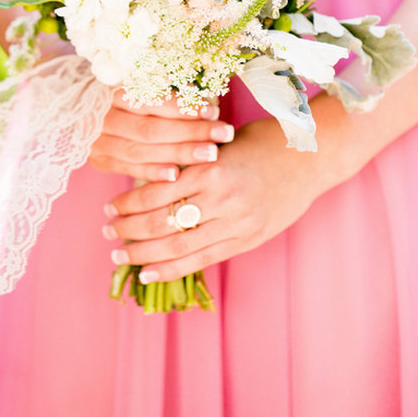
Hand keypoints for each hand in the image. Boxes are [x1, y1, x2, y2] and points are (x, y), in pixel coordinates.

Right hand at [88, 92, 235, 182]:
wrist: (79, 111)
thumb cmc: (124, 97)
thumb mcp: (139, 86)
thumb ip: (167, 95)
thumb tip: (207, 106)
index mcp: (114, 91)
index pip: (153, 101)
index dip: (184, 108)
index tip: (214, 112)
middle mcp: (103, 116)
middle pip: (151, 128)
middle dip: (191, 132)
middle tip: (223, 134)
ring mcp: (98, 141)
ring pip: (142, 151)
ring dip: (179, 154)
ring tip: (210, 154)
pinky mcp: (100, 160)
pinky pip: (129, 169)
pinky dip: (152, 172)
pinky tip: (177, 175)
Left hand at [100, 115, 322, 282]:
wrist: (310, 157)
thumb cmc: (261, 143)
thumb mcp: (220, 145)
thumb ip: (189, 163)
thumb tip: (147, 181)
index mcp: (210, 169)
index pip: (155, 193)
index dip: (127, 205)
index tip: (109, 209)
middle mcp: (221, 199)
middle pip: (162, 223)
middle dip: (129, 231)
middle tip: (107, 232)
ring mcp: (236, 223)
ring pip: (178, 247)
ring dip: (143, 254)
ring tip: (120, 256)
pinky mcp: (247, 240)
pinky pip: (202, 260)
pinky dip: (171, 270)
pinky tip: (148, 273)